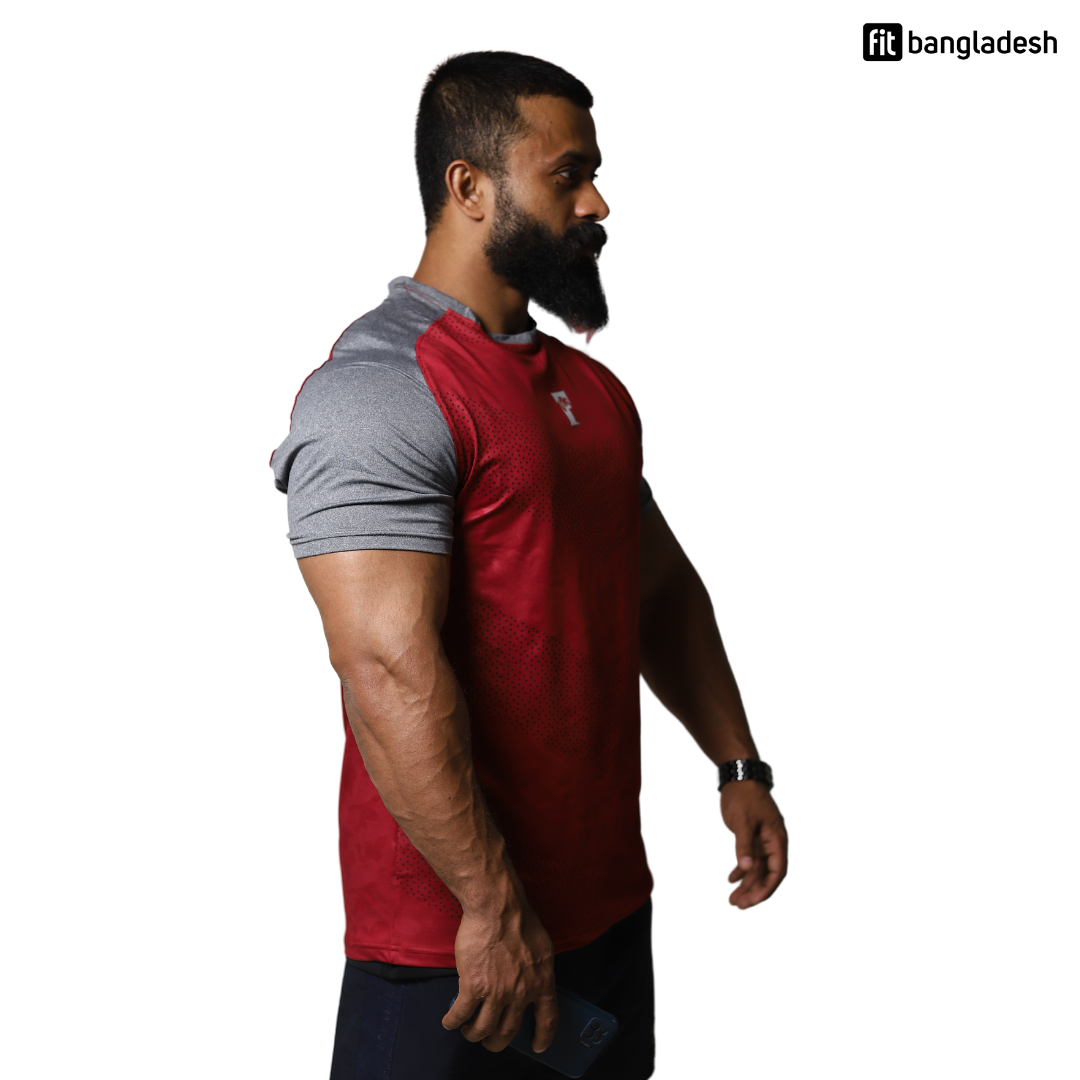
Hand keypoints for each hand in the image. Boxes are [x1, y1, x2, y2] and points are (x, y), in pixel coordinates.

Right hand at [441, 893, 558, 1053]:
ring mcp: (496, 993)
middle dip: (498, 1041)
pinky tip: (449, 1022)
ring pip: (484, 1028)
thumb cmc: (519, 919)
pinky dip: (454, 1021)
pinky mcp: (473, 987)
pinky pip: (461, 1013)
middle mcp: (520, 993)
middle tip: (491, 1041)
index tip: (538, 1046)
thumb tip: (532, 977)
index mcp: (541, 981)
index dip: (543, 1036)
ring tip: (470, 1032)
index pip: (548, 1018)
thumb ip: (537, 968)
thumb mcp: (542, 947)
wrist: (497, 908)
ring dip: (475, 1034)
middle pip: (509, 1030)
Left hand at [721, 781, 787, 908]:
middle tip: (738, 905)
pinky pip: (750, 859)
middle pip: (767, 873)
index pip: (777, 870)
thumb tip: (748, 869)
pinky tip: (731, 880)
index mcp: (777, 838)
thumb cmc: (744, 796)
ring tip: (732, 900)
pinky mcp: (752, 837)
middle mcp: (773, 842)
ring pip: (757, 868)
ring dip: (746, 884)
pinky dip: (741, 869)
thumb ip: (744, 845)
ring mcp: (763, 840)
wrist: (739, 776)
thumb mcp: (743, 821)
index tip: (753, 901)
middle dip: (754, 891)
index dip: (767, 888)